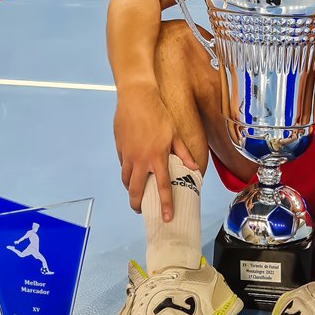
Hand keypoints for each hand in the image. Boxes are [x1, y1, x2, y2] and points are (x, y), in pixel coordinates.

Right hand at [114, 83, 198, 218]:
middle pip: (136, 190)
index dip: (165, 204)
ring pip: (126, 180)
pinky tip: (133, 171)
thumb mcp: (174, 133)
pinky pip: (123, 166)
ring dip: (131, 189)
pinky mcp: (120, 148)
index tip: (166, 217)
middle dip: (138, 204)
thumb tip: (194, 168)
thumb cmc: (158, 113)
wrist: (136, 97)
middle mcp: (141, 159)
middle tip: (142, 210)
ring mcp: (128, 155)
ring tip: (137, 193)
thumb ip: (183, 153)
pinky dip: (127, 172)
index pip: (163, 187)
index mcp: (158, 156)